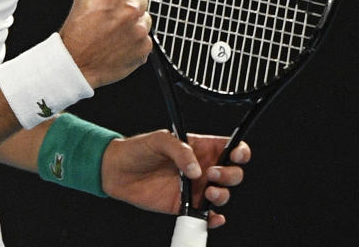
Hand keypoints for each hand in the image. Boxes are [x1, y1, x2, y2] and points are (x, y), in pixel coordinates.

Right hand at [59, 0, 152, 87]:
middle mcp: (130, 9)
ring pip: (145, 19)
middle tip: (113, 19)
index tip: (115, 1)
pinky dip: (135, 43)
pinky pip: (145, 39)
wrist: (76, 64)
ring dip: (134, 25)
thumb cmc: (76, 32)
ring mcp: (139, 29)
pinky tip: (119, 46)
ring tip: (115, 34)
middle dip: (129, 7)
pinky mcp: (144, 47)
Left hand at [100, 130, 251, 228]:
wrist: (118, 171)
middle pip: (232, 173)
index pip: (230, 148)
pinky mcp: (184, 206)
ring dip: (222, 195)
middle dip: (230, 175)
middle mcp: (202, 168)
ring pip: (222, 194)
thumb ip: (181, 151)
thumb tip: (197, 170)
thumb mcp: (161, 140)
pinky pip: (206, 215)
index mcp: (200, 148)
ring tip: (207, 193)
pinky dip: (214, 219)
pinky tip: (212, 216)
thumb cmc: (139, 149)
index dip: (240, 151)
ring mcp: (194, 188)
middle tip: (211, 174)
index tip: (237, 155)